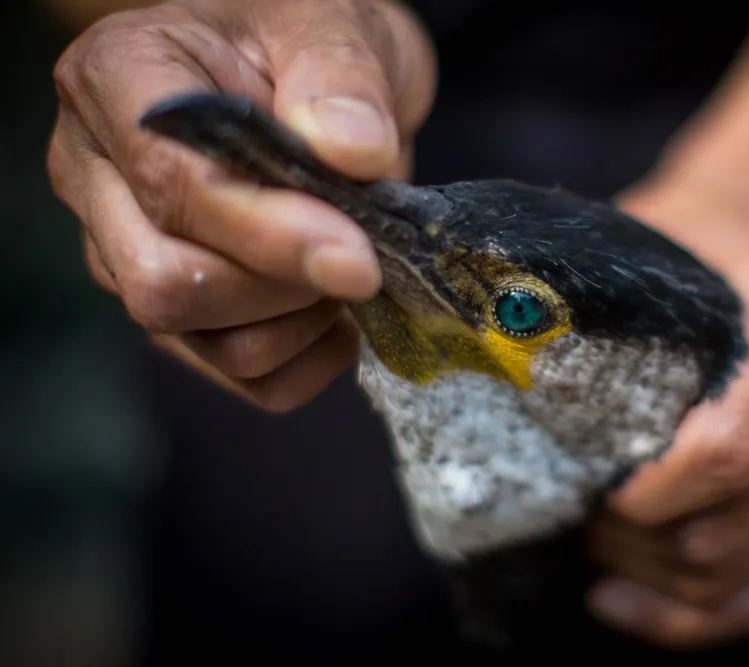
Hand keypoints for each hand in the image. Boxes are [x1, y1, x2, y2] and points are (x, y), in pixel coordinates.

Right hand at [47, 0, 436, 409]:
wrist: (314, 84)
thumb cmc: (305, 40)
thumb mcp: (328, 25)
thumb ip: (340, 78)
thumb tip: (352, 151)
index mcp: (118, 83)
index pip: (166, 182)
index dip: (265, 232)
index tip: (356, 253)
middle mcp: (99, 177)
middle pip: (166, 282)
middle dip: (282, 283)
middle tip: (360, 249)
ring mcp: (128, 253)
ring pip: (198, 338)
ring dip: (299, 322)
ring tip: (350, 263)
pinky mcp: (179, 313)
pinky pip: (242, 376)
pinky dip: (309, 359)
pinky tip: (339, 310)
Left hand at [583, 177, 748, 647]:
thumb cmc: (694, 236)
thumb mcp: (645, 232)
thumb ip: (589, 289)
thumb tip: (481, 354)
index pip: (734, 447)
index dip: (649, 491)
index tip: (585, 486)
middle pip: (727, 527)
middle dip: (627, 537)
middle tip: (565, 506)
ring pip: (735, 572)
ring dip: (643, 573)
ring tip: (586, 535)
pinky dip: (684, 616)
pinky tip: (613, 595)